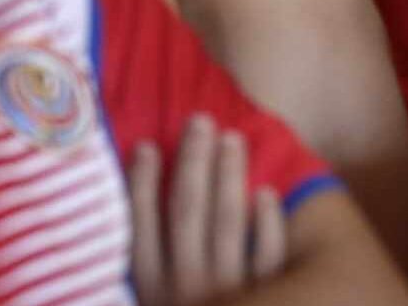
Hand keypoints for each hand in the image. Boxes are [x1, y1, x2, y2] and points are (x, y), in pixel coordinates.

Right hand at [129, 115, 286, 305]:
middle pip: (187, 216)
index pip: (142, 232)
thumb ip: (149, 268)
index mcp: (152, 292)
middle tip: (200, 121)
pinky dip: (266, 225)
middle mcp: (186, 289)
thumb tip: (138, 213)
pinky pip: (266, 258)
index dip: (143, 187)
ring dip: (229, 179)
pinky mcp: (269, 299)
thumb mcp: (154, 304)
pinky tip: (266, 192)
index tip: (147, 145)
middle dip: (192, 165)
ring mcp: (229, 294)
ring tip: (233, 139)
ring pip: (226, 226)